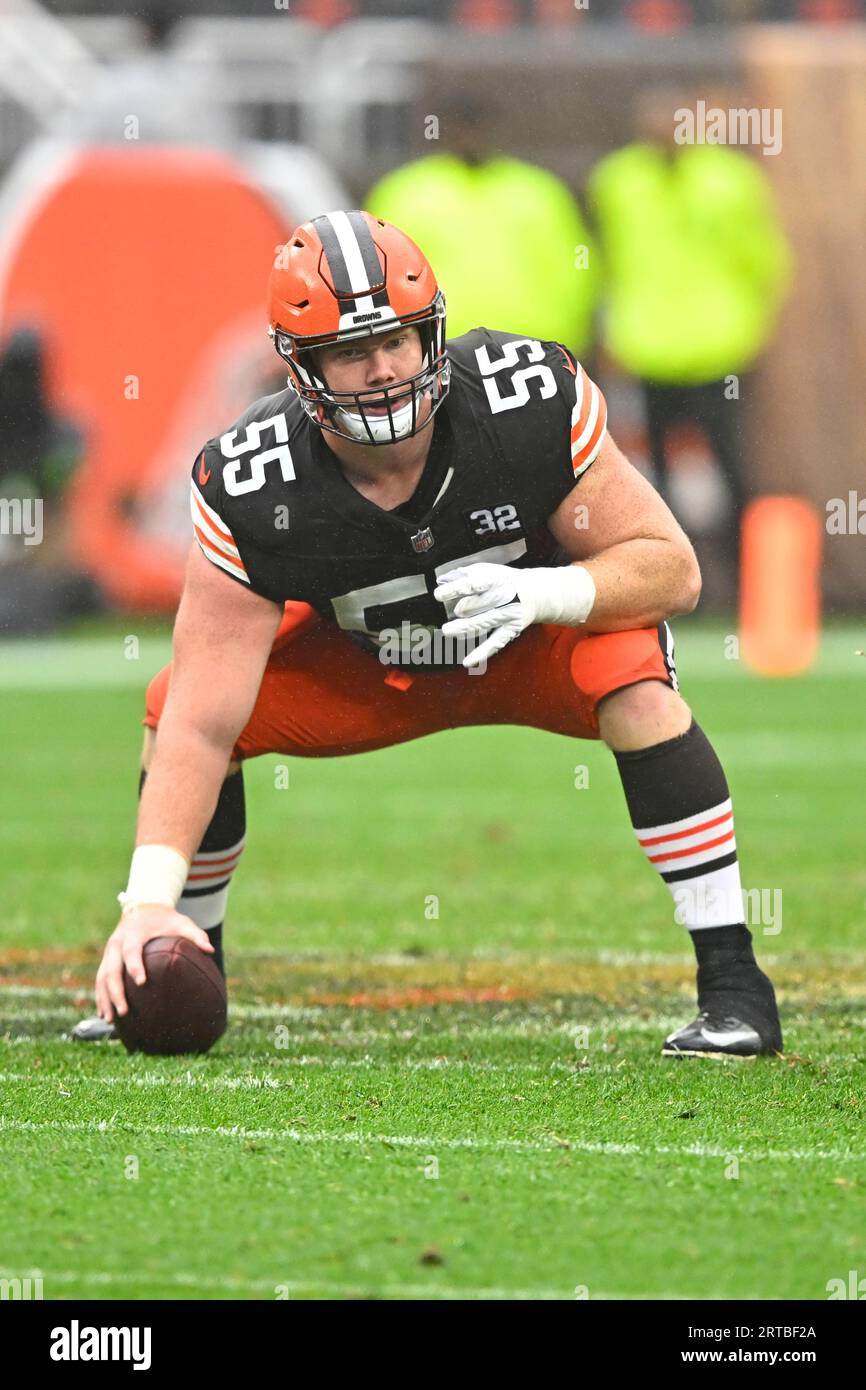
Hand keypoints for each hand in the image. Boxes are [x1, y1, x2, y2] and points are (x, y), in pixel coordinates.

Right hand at [95, 905, 213, 1022]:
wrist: (144, 909)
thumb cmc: (166, 920)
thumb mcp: (182, 922)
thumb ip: (196, 935)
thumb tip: (210, 951)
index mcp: (134, 933)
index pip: (131, 950)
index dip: (135, 965)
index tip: (141, 982)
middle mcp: (117, 942)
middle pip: (111, 968)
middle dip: (116, 991)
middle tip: (124, 1010)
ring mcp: (109, 952)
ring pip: (102, 977)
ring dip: (105, 999)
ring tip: (111, 1020)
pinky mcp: (106, 960)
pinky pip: (100, 980)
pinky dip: (101, 998)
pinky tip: (104, 1016)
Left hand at [434, 562, 529, 668]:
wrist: (535, 593)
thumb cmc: (505, 581)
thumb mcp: (487, 570)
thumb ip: (465, 575)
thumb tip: (442, 580)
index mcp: (495, 580)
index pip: (472, 585)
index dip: (454, 590)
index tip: (438, 595)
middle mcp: (502, 598)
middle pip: (476, 606)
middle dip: (462, 609)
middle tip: (456, 611)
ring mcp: (507, 616)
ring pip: (481, 625)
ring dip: (463, 629)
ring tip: (448, 631)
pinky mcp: (510, 631)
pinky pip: (494, 644)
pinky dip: (480, 654)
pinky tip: (467, 662)